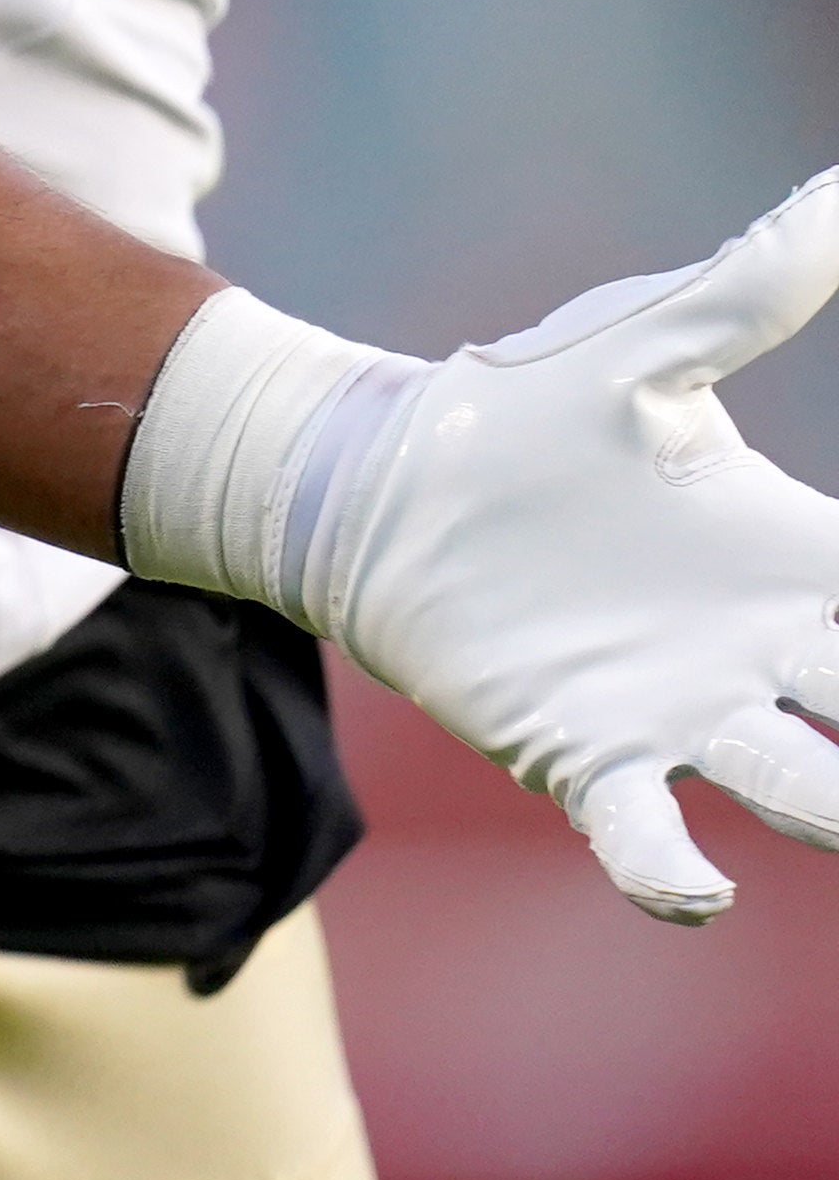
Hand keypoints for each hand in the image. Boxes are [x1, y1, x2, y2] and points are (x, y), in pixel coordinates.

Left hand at [227, 182, 838, 919]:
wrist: (382, 475)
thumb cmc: (526, 407)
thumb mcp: (647, 346)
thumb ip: (752, 287)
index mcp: (798, 560)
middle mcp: (762, 653)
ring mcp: (683, 713)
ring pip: (806, 792)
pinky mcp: (584, 752)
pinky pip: (645, 834)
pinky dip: (670, 869)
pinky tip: (694, 891)